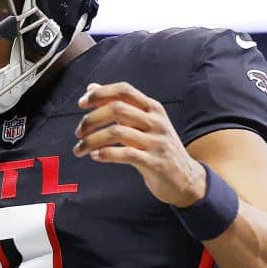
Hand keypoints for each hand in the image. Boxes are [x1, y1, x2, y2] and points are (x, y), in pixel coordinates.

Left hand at [73, 82, 206, 207]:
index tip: (81, 103)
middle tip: (78, 132)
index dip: (101, 93)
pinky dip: (105, 154)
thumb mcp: (143, 124)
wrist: (188, 179)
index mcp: (153, 109)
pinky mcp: (155, 162)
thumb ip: (119, 106)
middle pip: (117, 109)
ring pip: (117, 132)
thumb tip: (91, 88)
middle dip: (92, 119)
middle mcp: (156, 122)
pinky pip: (126, 154)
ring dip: (92, 140)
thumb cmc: (158, 149)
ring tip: (80, 149)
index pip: (124, 90)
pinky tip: (95, 156)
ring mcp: (157, 142)